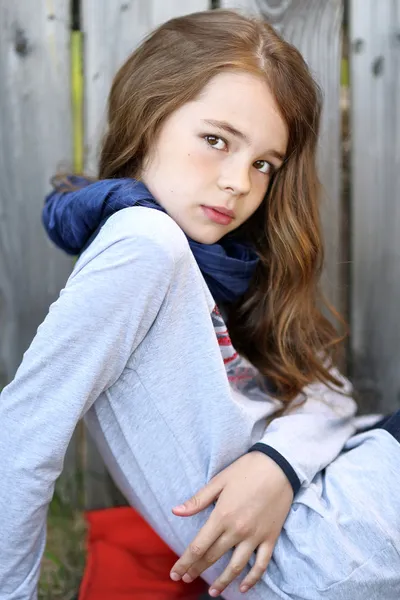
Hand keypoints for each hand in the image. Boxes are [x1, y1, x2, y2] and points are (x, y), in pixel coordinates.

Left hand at [170, 451, 292, 596]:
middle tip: (186, 579)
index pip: (198, 547)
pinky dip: (252, 579)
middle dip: (197, 570)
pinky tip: (243, 587)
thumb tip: (176, 511)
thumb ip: (198, 500)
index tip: (175, 573)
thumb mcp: (219, 481)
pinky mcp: (270, 538)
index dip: (185, 562)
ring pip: (235, 567)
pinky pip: (261, 564)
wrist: (279, 466)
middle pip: (213, 557)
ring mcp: (255, 536)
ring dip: (222, 581)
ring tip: (212, 592)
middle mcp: (237, 530)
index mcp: (222, 516)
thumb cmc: (246, 470)